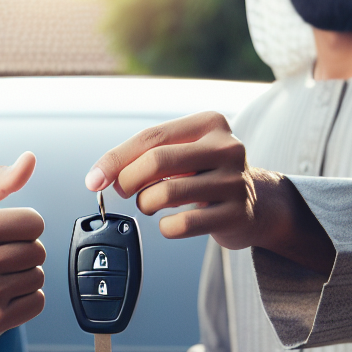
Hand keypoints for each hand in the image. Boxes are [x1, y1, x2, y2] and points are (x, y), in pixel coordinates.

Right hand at [0, 151, 45, 337]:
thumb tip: (30, 159)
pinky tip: (2, 290)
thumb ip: (3, 179)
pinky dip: (26, 296)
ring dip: (24, 272)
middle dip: (23, 248)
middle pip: (38, 251)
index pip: (34, 222)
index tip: (3, 229)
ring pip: (38, 277)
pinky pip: (37, 302)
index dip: (23, 223)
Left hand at [85, 113, 333, 270]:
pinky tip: (170, 224)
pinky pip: (184, 223)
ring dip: (147, 204)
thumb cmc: (206, 176)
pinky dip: (166, 227)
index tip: (94, 179)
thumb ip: (145, 156)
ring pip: (168, 194)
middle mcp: (228, 148)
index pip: (151, 138)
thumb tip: (101, 176)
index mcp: (211, 124)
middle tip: (124, 193)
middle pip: (158, 161)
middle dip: (129, 180)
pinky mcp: (236, 214)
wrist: (257, 205)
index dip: (115, 160)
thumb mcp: (184, 154)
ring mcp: (235, 181)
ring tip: (150, 204)